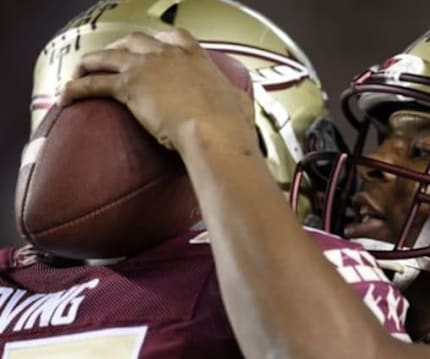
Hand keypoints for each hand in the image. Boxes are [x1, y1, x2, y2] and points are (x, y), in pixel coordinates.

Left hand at [60, 29, 253, 150]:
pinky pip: (93, 83)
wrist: (213, 130)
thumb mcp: (240, 104)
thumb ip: (237, 100)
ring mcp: (145, 67)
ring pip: (108, 56)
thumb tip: (243, 107)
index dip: (160, 42)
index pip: (174, 38)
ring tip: (80, 70)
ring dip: (91, 62)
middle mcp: (168, 55)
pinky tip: (66, 96)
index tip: (154, 48)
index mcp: (195, 57)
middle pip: (134, 40)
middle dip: (120, 48)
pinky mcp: (128, 86)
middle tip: (112, 59)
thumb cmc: (230, 123)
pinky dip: (77, 88)